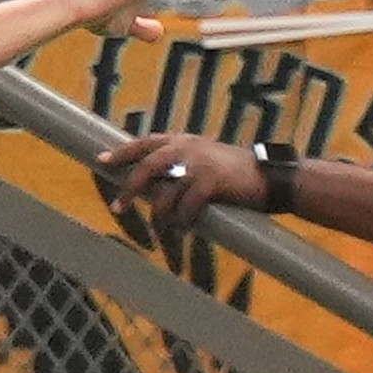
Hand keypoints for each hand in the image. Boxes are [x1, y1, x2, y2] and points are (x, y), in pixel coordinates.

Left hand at [93, 130, 257, 230]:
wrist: (271, 177)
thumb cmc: (238, 172)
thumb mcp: (207, 158)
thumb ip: (183, 163)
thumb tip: (158, 181)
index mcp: (183, 141)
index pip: (145, 143)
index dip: (123, 152)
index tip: (102, 160)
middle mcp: (187, 148)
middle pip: (147, 167)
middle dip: (130, 189)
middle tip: (118, 207)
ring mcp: (199, 164)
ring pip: (166, 193)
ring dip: (160, 216)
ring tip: (161, 232)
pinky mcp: (211, 182)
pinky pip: (187, 206)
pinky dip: (183, 220)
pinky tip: (184, 228)